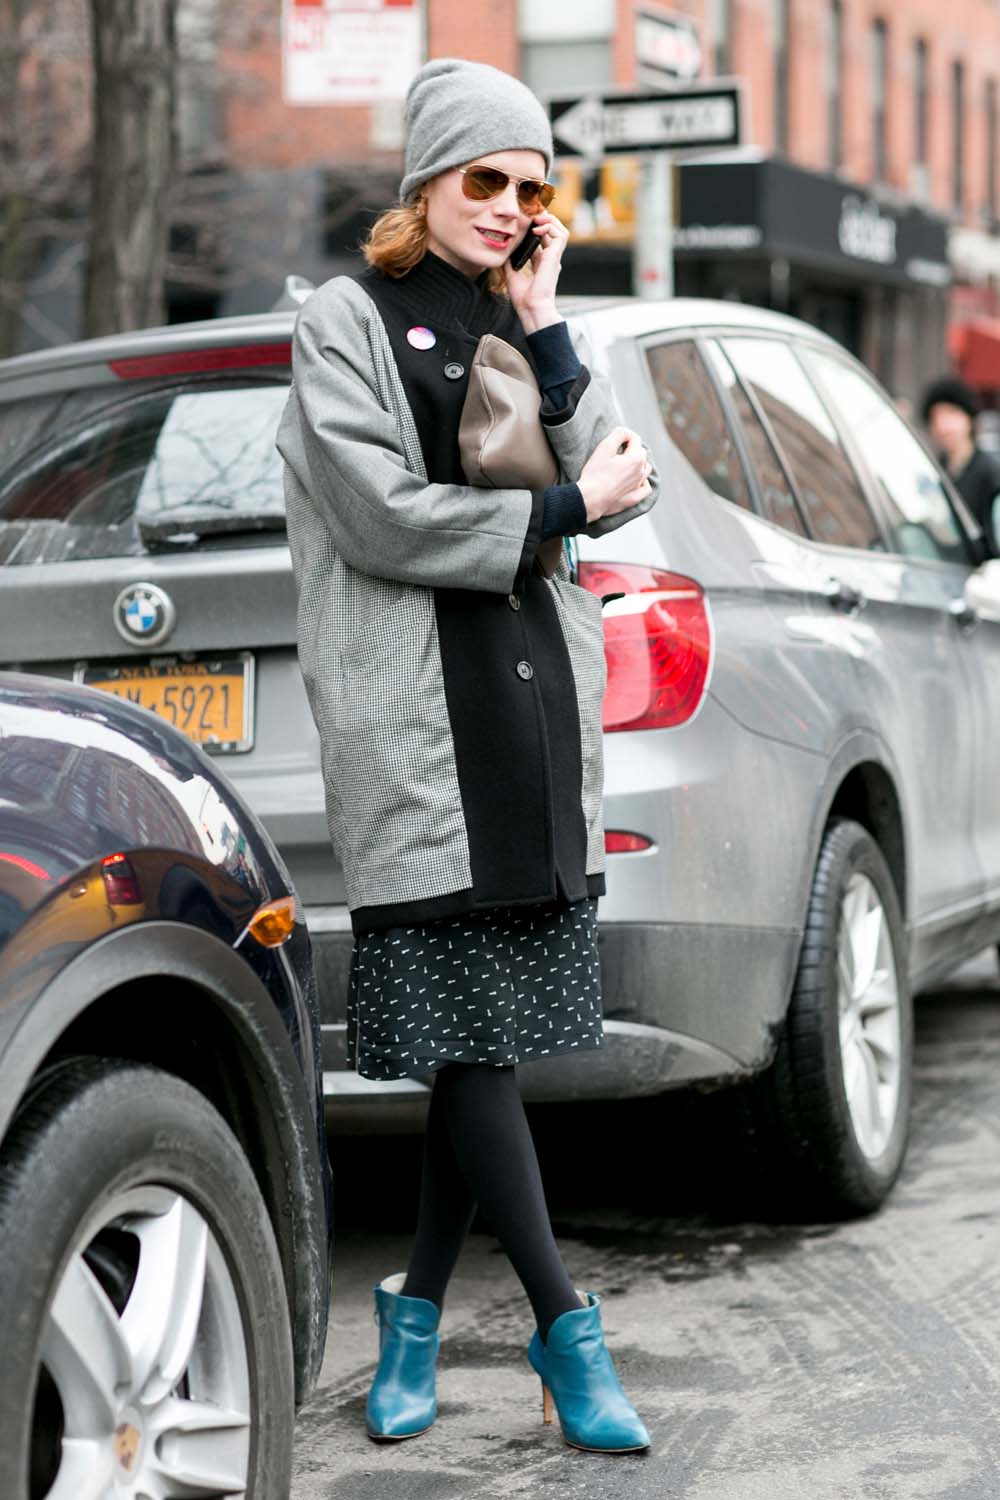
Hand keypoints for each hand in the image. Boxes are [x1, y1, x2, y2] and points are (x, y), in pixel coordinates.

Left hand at [504, 211, 569, 333]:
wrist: (531, 309)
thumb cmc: (523, 299)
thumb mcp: (512, 274)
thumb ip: (510, 261)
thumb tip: (504, 250)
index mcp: (541, 263)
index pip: (542, 239)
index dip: (535, 227)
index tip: (525, 221)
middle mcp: (550, 259)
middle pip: (553, 231)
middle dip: (544, 220)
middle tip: (530, 215)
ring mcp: (554, 257)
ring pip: (560, 230)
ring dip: (549, 221)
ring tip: (535, 219)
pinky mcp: (555, 257)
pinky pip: (560, 235)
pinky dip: (549, 227)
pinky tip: (536, 230)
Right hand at [577, 428, 652, 522]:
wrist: (590, 499)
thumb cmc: (595, 473)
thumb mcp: (605, 447)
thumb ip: (618, 434)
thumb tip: (626, 432)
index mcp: (636, 458)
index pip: (635, 439)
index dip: (624, 436)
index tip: (613, 440)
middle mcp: (641, 472)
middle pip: (641, 453)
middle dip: (631, 449)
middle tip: (615, 451)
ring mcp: (638, 486)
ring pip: (645, 469)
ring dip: (638, 464)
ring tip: (625, 464)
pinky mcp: (634, 498)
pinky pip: (645, 488)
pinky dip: (643, 482)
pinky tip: (636, 481)